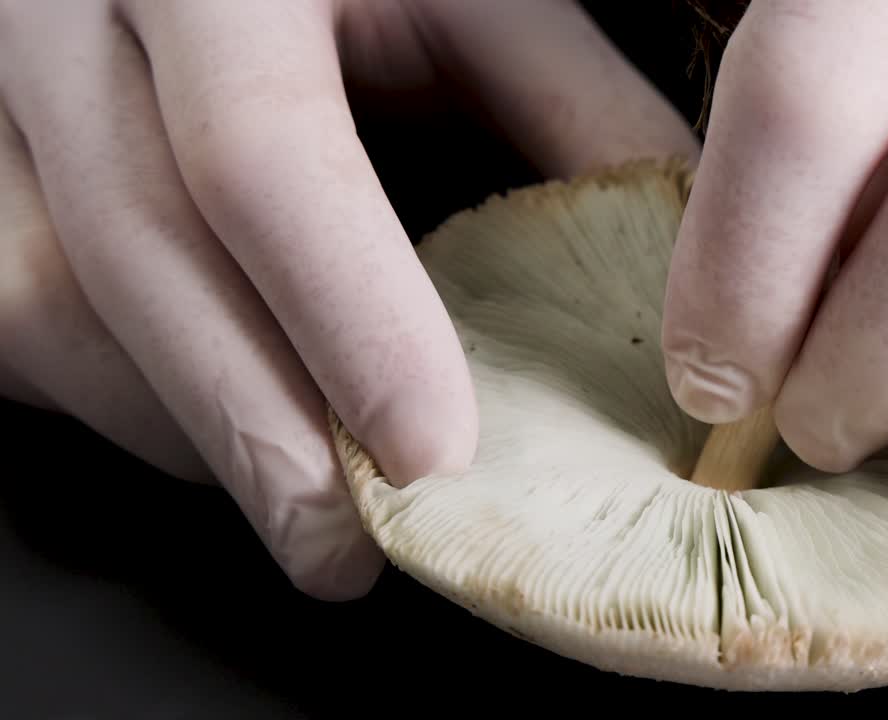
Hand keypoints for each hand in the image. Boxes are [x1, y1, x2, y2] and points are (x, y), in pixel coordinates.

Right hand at [0, 0, 698, 598]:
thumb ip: (565, 106)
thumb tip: (664, 263)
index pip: (260, 156)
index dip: (348, 317)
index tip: (431, 449)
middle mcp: (70, 21)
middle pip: (133, 254)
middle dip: (248, 431)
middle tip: (346, 547)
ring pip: (48, 299)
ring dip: (178, 424)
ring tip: (294, 494)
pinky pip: (8, 312)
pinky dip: (110, 394)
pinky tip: (206, 422)